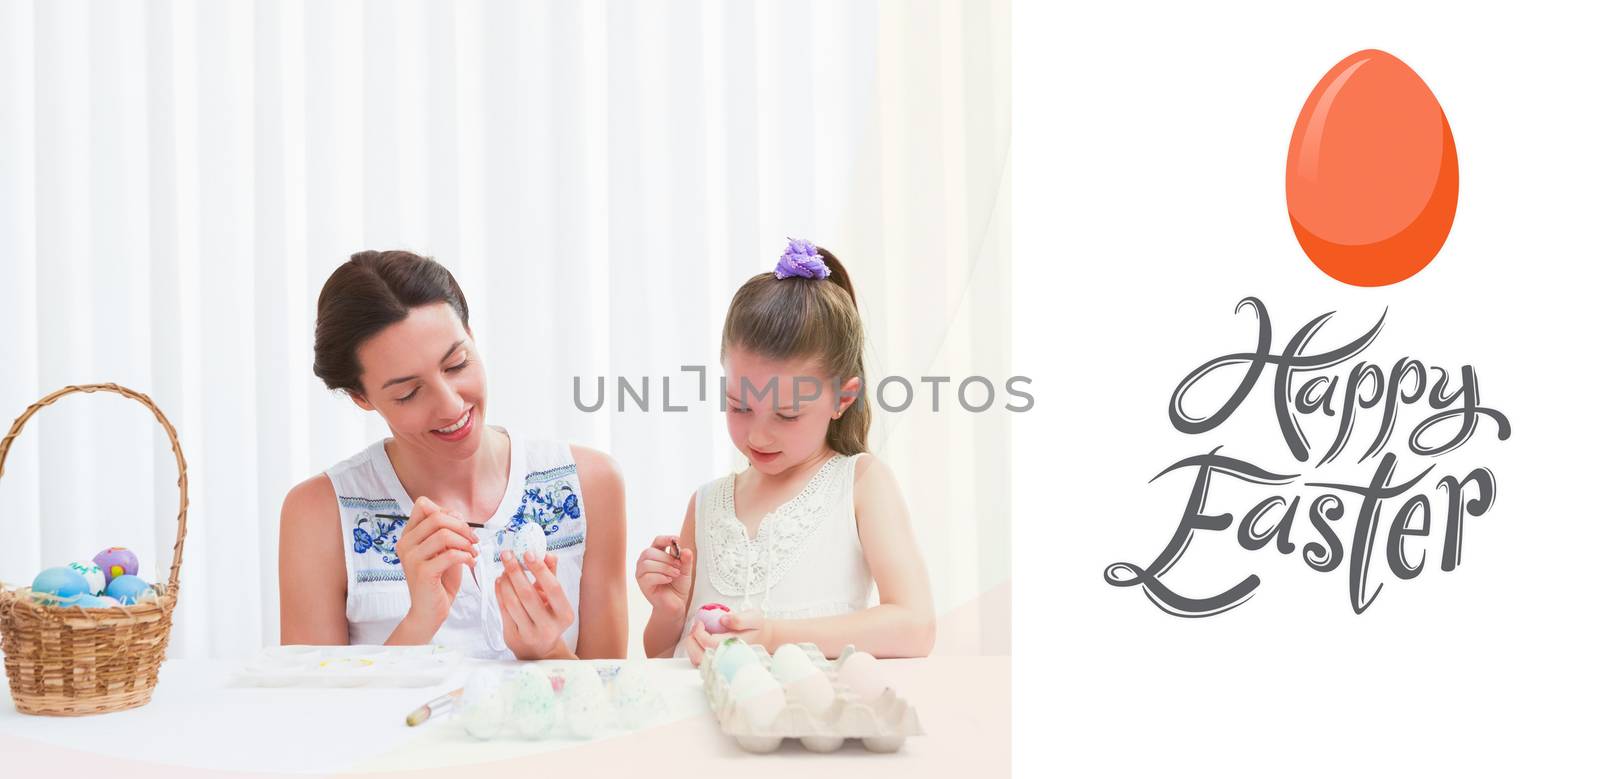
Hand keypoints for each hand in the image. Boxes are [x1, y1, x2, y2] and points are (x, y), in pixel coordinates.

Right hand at [394, 496, 477, 632]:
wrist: (429, 612)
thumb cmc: (438, 581)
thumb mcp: (443, 551)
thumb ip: (446, 531)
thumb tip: (456, 514)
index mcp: (408, 536)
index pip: (423, 505)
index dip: (447, 512)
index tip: (461, 527)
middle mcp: (405, 544)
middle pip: (437, 517)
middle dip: (462, 527)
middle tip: (474, 540)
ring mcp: (412, 558)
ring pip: (444, 535)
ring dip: (466, 542)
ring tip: (473, 553)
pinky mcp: (422, 572)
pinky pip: (450, 554)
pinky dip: (467, 556)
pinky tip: (471, 562)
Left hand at [496, 550, 575, 659]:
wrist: (539, 650)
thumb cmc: (548, 618)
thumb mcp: (554, 599)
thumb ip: (552, 575)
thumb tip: (548, 554)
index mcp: (564, 615)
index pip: (554, 588)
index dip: (540, 569)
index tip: (528, 553)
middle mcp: (549, 626)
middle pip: (529, 595)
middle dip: (516, 571)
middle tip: (508, 555)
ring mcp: (530, 634)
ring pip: (513, 603)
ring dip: (505, 582)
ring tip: (503, 569)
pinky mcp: (513, 637)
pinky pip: (503, 610)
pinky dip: (499, 593)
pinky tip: (499, 582)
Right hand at [635, 535, 691, 615]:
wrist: (676, 604)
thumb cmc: (678, 585)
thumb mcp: (685, 570)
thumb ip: (686, 560)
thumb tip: (685, 550)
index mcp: (656, 554)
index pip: (657, 541)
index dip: (665, 539)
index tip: (676, 540)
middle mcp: (646, 562)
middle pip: (650, 552)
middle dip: (666, 558)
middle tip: (679, 565)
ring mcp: (642, 573)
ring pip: (647, 563)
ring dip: (664, 567)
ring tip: (675, 574)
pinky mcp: (642, 584)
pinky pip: (648, 576)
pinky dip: (661, 577)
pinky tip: (669, 580)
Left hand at [681, 610, 771, 666]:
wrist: (763, 638)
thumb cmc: (756, 628)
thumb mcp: (753, 618)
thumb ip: (739, 619)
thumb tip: (723, 620)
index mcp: (733, 647)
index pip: (709, 644)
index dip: (699, 632)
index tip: (700, 623)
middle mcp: (726, 658)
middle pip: (699, 657)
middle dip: (692, 640)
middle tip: (696, 627)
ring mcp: (720, 663)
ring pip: (697, 662)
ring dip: (692, 646)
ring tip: (696, 633)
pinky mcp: (716, 663)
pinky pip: (699, 662)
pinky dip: (694, 650)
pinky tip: (699, 640)